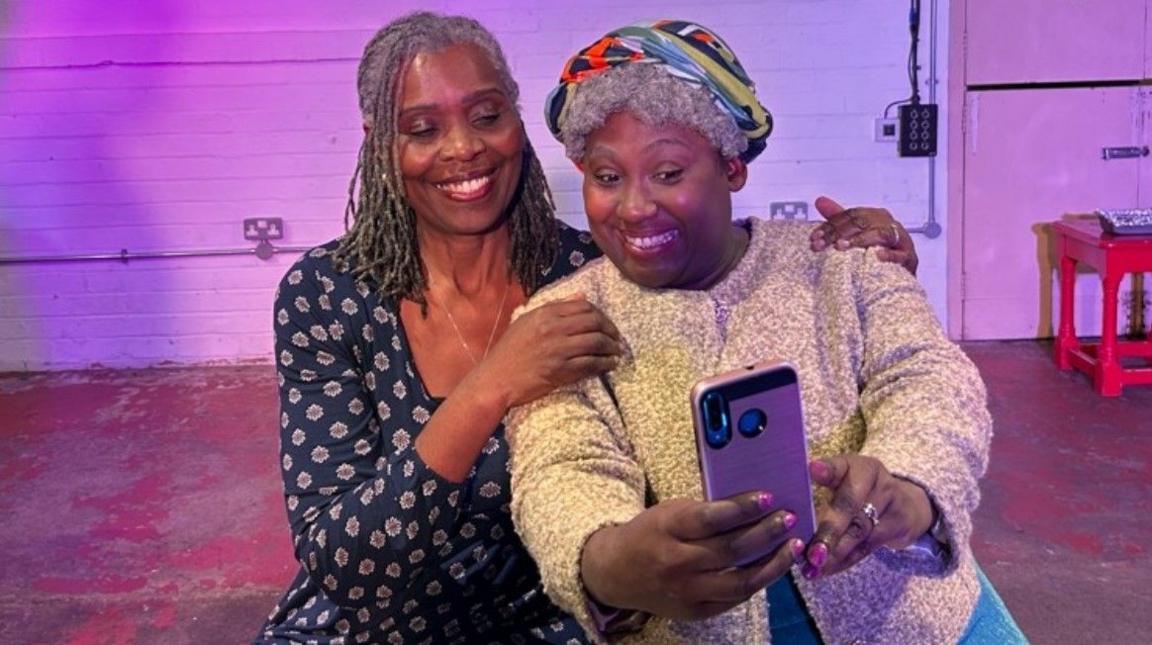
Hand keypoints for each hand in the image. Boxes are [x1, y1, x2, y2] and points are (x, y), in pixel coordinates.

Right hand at [481, 294, 623, 408]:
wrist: (497, 379)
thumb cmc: (509, 351)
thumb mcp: (527, 321)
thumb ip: (555, 307)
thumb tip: (582, 295)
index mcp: (545, 314)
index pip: (583, 306)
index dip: (600, 314)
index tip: (605, 323)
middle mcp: (553, 328)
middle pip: (594, 322)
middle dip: (611, 329)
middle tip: (616, 338)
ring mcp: (558, 350)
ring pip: (596, 342)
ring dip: (611, 347)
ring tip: (616, 351)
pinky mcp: (561, 370)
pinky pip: (591, 363)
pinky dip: (605, 363)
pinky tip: (610, 364)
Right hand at [580, 491, 804, 620]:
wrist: (615, 572)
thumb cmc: (649, 533)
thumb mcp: (669, 513)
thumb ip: (704, 513)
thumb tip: (752, 505)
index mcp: (668, 530)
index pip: (711, 519)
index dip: (742, 508)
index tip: (769, 496)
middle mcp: (677, 564)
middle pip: (731, 551)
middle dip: (766, 533)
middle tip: (789, 518)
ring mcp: (686, 592)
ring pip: (740, 582)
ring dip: (772, 564)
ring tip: (792, 546)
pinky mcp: (694, 612)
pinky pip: (733, 600)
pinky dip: (756, 583)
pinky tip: (771, 568)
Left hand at [802, 455, 934, 578]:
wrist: (904, 505)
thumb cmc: (858, 491)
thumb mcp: (842, 481)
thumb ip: (817, 491)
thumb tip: (785, 512)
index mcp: (855, 465)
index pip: (840, 466)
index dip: (827, 470)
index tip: (813, 470)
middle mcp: (874, 480)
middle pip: (850, 504)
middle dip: (829, 530)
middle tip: (812, 551)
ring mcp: (889, 503)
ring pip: (859, 531)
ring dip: (834, 552)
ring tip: (813, 566)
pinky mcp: (896, 527)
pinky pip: (866, 548)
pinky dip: (843, 562)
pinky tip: (825, 571)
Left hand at [809, 196, 918, 274]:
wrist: (897, 277)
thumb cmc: (876, 252)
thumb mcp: (855, 234)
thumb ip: (838, 219)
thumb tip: (819, 200)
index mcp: (875, 216)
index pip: (851, 215)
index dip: (831, 224)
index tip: (814, 237)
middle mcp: (888, 223)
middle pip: (862, 223)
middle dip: (838, 233)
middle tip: (821, 245)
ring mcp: (901, 239)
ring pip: (880, 234)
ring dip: (859, 240)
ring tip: (841, 247)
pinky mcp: (909, 257)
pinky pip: (900, 254)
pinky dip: (888, 255)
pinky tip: (876, 256)